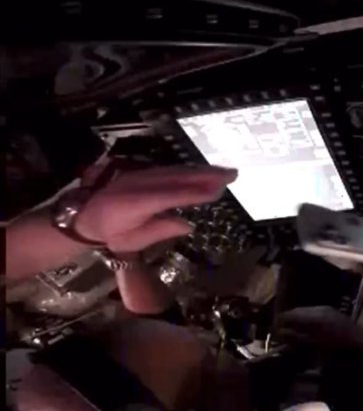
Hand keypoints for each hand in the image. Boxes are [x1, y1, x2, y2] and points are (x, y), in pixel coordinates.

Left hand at [73, 165, 236, 252]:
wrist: (82, 217)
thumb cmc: (108, 234)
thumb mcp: (132, 240)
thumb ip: (160, 230)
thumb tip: (188, 225)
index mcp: (138, 202)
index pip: (174, 195)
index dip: (197, 193)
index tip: (219, 191)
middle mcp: (141, 184)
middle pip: (179, 177)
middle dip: (207, 174)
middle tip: (233, 173)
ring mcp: (141, 176)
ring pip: (176, 170)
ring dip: (202, 170)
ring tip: (224, 172)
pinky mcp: (142, 173)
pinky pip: (169, 170)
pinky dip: (189, 170)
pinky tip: (202, 172)